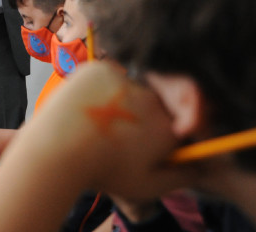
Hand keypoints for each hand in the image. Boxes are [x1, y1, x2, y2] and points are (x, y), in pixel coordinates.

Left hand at [35, 63, 199, 200]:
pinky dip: (100, 89)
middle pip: (152, 108)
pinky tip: (87, 107)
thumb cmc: (100, 172)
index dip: (157, 142)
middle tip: (110, 139)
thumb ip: (180, 178)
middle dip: (138, 122)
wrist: (55, 150)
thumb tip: (200, 168)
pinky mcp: (101, 69)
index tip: (138, 150)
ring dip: (118, 104)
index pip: (174, 130)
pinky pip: (108, 78)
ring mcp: (126, 81)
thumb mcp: (145, 186)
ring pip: (129, 91)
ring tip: (95, 125)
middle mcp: (152, 101)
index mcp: (167, 130)